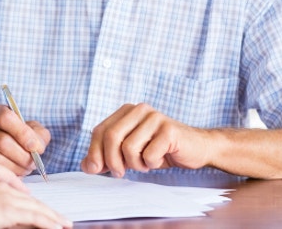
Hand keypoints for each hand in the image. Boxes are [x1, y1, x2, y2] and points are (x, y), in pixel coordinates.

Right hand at [0, 104, 50, 175]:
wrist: (1, 146)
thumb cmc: (21, 137)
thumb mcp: (34, 131)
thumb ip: (39, 136)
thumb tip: (35, 147)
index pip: (5, 118)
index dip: (22, 133)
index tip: (35, 147)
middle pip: (2, 141)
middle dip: (22, 156)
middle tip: (34, 163)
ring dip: (16, 166)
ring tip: (26, 168)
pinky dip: (7, 173)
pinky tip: (16, 172)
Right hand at [0, 181, 70, 228]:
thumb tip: (13, 222)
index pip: (22, 198)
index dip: (38, 208)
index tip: (49, 216)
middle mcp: (1, 188)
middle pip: (32, 202)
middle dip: (49, 213)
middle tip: (64, 221)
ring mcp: (5, 197)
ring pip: (36, 208)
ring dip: (52, 218)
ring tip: (64, 225)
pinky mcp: (6, 208)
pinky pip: (33, 216)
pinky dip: (47, 222)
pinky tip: (57, 227)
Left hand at [81, 103, 210, 177]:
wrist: (195, 148)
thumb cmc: (160, 149)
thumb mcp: (129, 153)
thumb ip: (107, 156)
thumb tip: (86, 166)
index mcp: (126, 111)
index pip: (99, 131)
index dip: (94, 152)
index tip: (97, 169)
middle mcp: (139, 109)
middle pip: (111, 137)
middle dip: (112, 161)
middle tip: (120, 172)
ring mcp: (155, 117)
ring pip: (128, 147)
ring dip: (135, 164)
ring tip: (145, 163)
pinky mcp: (169, 130)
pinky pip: (148, 154)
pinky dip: (151, 163)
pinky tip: (159, 159)